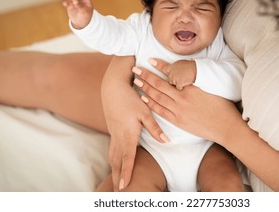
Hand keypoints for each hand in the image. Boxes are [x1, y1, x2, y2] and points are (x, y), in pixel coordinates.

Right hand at [62, 0, 92, 28]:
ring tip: (67, 6)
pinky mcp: (69, 2)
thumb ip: (80, 6)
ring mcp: (75, 0)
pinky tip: (64, 4)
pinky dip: (64, 0)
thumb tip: (74, 1)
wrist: (81, 23)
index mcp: (86, 0)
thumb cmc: (85, 17)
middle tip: (70, 6)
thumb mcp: (84, 13)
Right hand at [101, 56, 167, 190]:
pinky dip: (113, 159)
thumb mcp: (145, 112)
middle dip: (117, 177)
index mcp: (127, 134)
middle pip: (116, 161)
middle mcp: (118, 136)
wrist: (112, 87)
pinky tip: (115, 162)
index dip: (126, 173)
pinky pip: (111, 148)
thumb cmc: (130, 98)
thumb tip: (166, 141)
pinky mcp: (112, 129)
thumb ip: (155, 128)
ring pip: (112, 155)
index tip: (124, 186)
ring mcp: (113, 133)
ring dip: (114, 169)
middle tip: (118, 192)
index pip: (127, 158)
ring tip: (115, 181)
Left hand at [132, 58, 239, 143]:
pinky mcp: (178, 121)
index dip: (159, 66)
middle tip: (135, 69)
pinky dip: (151, 104)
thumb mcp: (210, 88)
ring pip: (157, 97)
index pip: (171, 74)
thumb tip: (187, 73)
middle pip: (159, 85)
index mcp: (190, 88)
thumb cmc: (222, 105)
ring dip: (145, 89)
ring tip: (136, 81)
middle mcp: (182, 98)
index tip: (149, 60)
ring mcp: (179, 111)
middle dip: (146, 76)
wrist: (226, 126)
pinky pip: (161, 111)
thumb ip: (195, 81)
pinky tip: (144, 98)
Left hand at [164, 59, 196, 89]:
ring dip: (178, 84)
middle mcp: (171, 72)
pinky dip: (182, 87)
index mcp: (171, 66)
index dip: (169, 73)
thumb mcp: (181, 63)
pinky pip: (178, 88)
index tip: (170, 73)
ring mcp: (174, 78)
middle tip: (182, 78)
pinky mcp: (178, 83)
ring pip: (174, 84)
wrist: (197, 69)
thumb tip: (174, 70)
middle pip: (170, 79)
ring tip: (185, 79)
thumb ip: (175, 67)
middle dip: (175, 80)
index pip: (165, 70)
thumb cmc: (191, 66)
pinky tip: (186, 83)